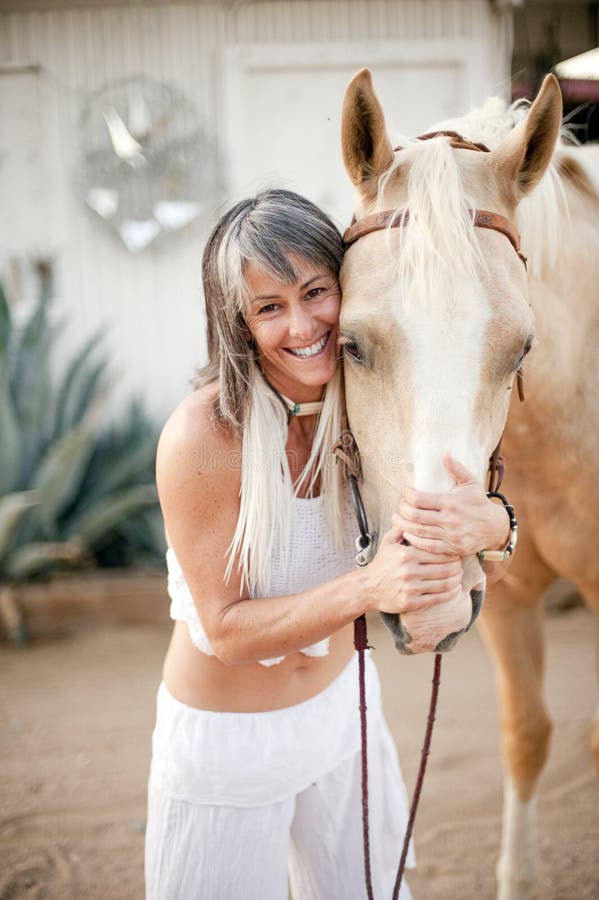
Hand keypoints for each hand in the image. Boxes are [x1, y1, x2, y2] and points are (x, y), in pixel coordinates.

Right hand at [366, 517, 462, 614]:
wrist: (366, 588)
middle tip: (461, 565)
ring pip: (443, 583)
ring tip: (459, 577)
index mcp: (406, 554)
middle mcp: (409, 571)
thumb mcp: (388, 542)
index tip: (455, 553)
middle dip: (457, 567)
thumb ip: (402, 528)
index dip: (451, 553)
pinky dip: (450, 594)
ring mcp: (411, 588)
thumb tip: (413, 513)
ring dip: (456, 580)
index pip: (438, 552)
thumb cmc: (380, 564)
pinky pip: (437, 598)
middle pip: (444, 568)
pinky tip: (454, 590)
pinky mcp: (411, 602)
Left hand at [392, 454, 509, 556]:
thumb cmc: (479, 503)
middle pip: (415, 515)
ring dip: (403, 525)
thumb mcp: (470, 483)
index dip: (407, 495)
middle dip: (402, 510)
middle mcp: (449, 520)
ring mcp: (450, 536)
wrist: (495, 528)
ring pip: (418, 531)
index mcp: (451, 502)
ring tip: (396, 519)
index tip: (405, 492)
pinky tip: (407, 534)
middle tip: (399, 506)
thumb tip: (444, 453)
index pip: (419, 498)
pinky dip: (414, 540)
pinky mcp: (451, 548)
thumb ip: (456, 468)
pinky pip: (427, 546)